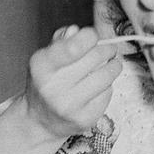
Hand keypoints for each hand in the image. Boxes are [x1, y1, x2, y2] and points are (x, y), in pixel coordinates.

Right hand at [21, 25, 120, 142]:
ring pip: (106, 76)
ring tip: (111, 64)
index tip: (92, 36)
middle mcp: (53, 87)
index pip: (75, 46)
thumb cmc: (46, 84)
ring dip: (113, 66)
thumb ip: (61, 42)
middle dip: (107, 49)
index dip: (90, 36)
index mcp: (41, 67)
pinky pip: (107, 93)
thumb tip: (77, 31)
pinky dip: (107, 86)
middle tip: (108, 49)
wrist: (40, 121)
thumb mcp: (45, 59)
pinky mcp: (85, 118)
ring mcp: (70, 105)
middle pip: (96, 57)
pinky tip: (98, 86)